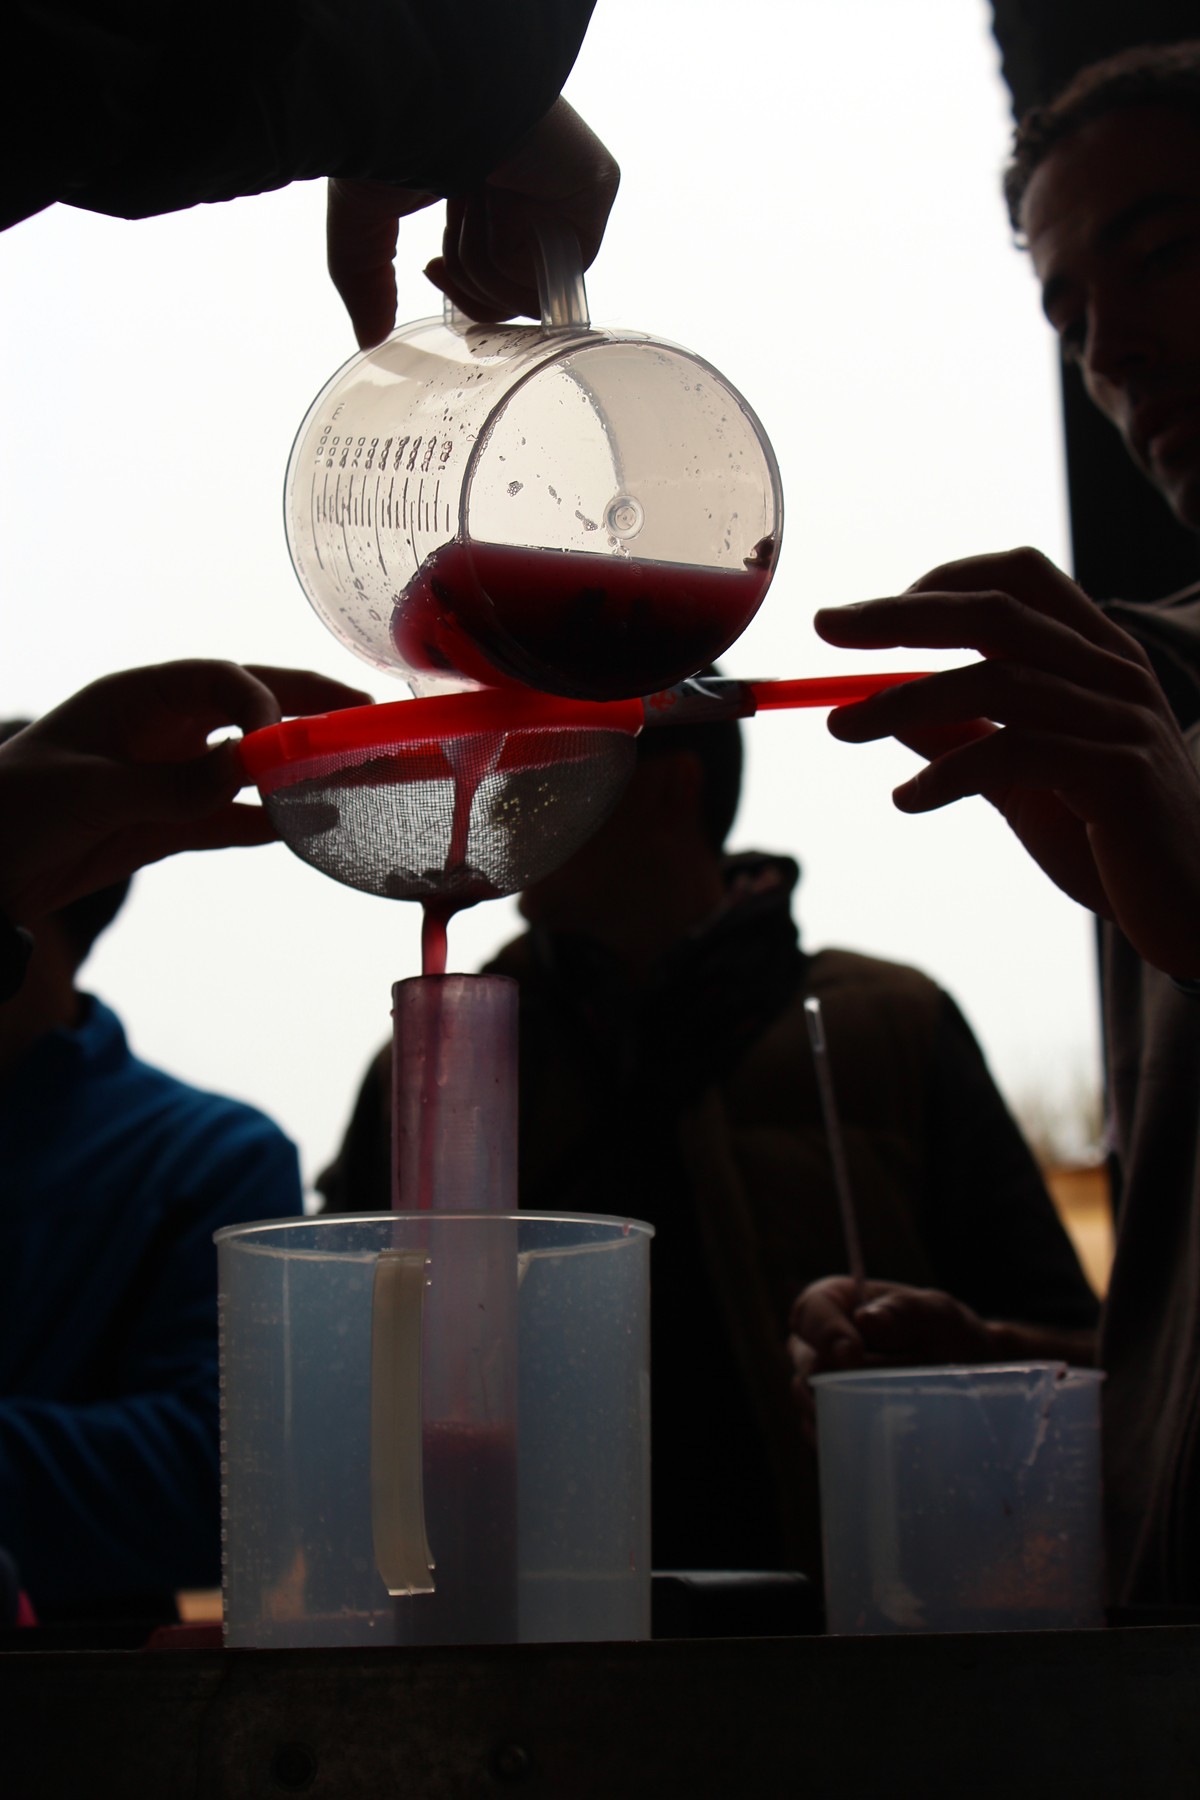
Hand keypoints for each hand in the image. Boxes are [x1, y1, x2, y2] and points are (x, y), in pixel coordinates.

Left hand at [0, 660, 369, 921]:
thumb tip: (247, 774)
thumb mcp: (88, 792)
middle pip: (250, 709)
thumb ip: (171, 785)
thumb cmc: (14, 807)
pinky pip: (234, 818)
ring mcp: (171, 778)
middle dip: (307, 708)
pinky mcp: (169, 826)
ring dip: (301, 771)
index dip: (263, 701)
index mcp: (139, 699)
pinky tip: (314, 827)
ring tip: (360, 773)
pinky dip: (273, 823)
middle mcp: (164, 730)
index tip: (284, 742)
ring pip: (251, 767)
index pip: (222, 682)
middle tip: (366, 712)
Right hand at [327, 99, 618, 344]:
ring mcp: (563, 186)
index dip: (463, 287)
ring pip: (534, 285)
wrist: (419, 95)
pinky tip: (497, 208)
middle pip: (515, 289)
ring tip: (470, 203)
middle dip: (473, 284)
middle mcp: (528, 183)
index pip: (492, 269)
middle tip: (448, 249)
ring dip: (487, 262)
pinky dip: (517, 258)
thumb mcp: (362, 218)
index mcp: (484, 181)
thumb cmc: (386, 133)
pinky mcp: (592, 186)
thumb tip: (369, 336)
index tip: (433, 269)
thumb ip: (366, 279)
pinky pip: (561, 269)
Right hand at [787, 1276, 996, 1444]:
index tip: (852, 1355)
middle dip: (835, 1385)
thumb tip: (866, 1320)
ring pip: (811, 1404)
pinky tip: (874, 1442)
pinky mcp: (830, 1419)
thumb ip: (904, 1310)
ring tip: (885, 1420)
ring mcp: (819, 1384)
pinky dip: (843, 1441)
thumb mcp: (935, 1313)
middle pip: (806, 1366)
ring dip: (844, 1415)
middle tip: (873, 1397)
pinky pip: (820, 1435)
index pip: (809, 1313)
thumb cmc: (943, 1332)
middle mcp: (817, 1344)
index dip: (824, 1333)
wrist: (961, 1373)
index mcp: (834, 1303)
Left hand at [814, 547, 1199, 977]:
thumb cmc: (1108, 837)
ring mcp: (1122, 720)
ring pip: (995, 680)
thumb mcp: (1022, 779)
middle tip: (827, 630)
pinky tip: (907, 800)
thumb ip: (962, 736)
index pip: (1018, 577)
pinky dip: (948, 772)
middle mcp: (1115, 673)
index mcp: (1098, 655)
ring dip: (902, 700)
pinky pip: (1015, 754)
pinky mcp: (1119, 776)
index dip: (937, 581)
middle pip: (995, 614)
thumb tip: (885, 708)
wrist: (1193, 907)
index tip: (864, 615)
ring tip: (839, 727)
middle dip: (900, 617)